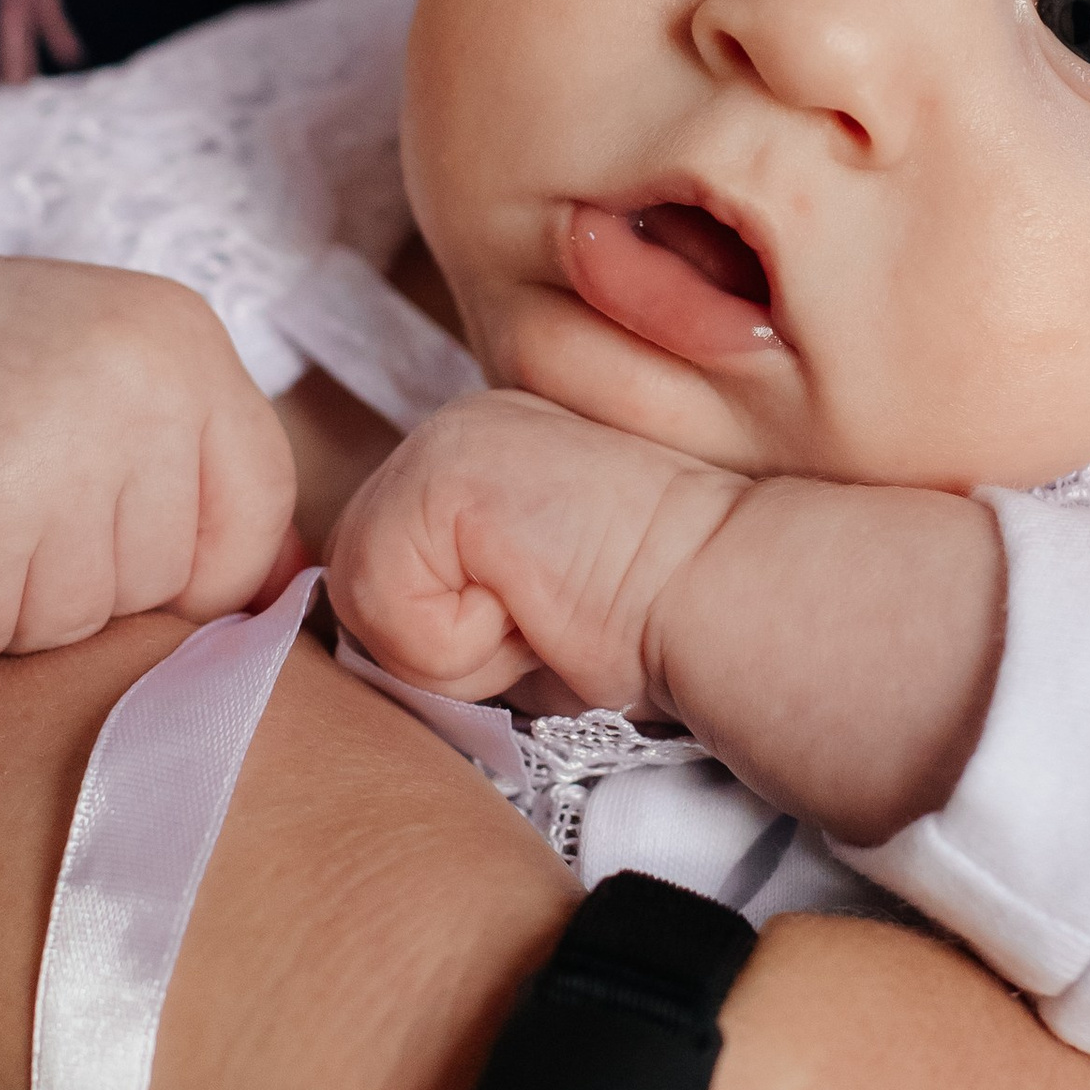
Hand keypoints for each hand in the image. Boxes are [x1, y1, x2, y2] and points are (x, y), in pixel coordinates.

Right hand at [0, 246, 298, 656]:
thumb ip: (203, 487)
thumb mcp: (107, 396)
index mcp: (183, 341)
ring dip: (4, 602)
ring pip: (73, 623)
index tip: (91, 517)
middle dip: (79, 582)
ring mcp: (51, 435)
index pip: (255, 522)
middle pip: (164, 587)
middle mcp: (137, 375)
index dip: (174, 557)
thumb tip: (299, 607)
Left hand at [326, 387, 743, 712]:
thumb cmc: (652, 629)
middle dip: (438, 644)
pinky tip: (539, 608)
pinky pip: (383, 605)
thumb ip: (447, 605)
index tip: (546, 625)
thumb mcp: (522, 614)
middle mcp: (448, 431)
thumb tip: (378, 657)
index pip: (379, 577)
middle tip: (544, 622)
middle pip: (355, 587)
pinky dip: (456, 646)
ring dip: (450, 650)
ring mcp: (440, 441)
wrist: (733, 598)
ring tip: (544, 615)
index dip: (445, 639)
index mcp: (472, 457)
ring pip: (361, 599)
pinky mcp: (440, 475)